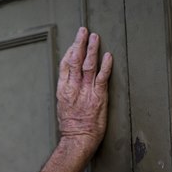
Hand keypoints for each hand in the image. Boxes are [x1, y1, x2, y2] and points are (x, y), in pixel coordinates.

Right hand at [57, 27, 112, 147]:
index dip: (70, 51)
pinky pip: (102, 77)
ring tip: (95, 38)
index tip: (74, 43)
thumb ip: (67, 94)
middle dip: (79, 43)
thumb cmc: (71, 128)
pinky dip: (106, 65)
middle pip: (75, 60)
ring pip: (88, 65)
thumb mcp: (63, 108)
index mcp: (63, 90)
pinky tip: (108, 56)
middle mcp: (73, 88)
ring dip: (92, 49)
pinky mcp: (98, 97)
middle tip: (83, 31)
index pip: (65, 65)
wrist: (77, 140)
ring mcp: (86, 92)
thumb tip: (70, 85)